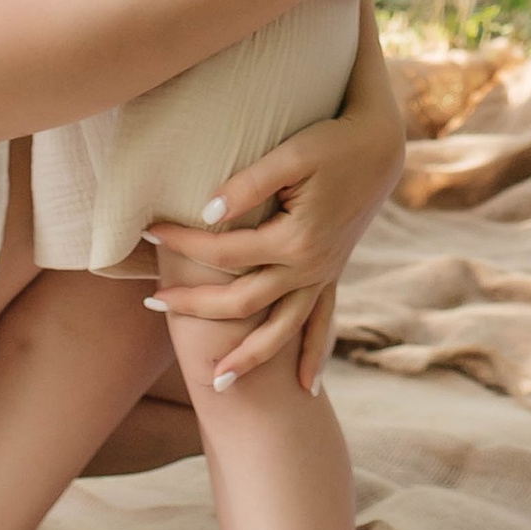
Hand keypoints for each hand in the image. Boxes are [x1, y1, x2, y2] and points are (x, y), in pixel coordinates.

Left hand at [146, 19, 401, 384]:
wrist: (381, 146)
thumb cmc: (334, 142)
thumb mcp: (292, 153)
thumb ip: (248, 184)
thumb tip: (205, 214)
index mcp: (296, 239)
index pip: (223, 251)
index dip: (182, 243)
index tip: (149, 231)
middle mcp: (311, 267)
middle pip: (242, 302)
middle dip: (195, 307)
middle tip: (151, 304)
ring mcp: (324, 276)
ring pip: (282, 330)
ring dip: (250, 358)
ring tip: (217, 384)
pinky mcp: (332, 274)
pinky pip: (322, 324)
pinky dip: (314, 355)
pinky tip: (307, 388)